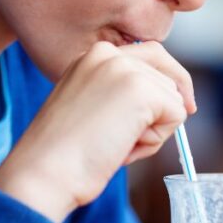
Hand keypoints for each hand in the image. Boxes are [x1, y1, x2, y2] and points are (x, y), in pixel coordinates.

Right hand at [0, 41, 194, 222]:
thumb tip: (170, 99)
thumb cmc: (62, 150)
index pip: (149, 55)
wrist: (45, 168)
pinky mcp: (141, 90)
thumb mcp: (88, 105)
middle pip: (168, 74)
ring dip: (154, 130)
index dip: (165, 83)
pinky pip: (176, 117)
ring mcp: (125, 68)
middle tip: (135, 138)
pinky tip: (122, 147)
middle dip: (161, 109)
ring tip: (115, 143)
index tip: (178, 106)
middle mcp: (108, 53)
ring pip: (173, 99)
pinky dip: (156, 140)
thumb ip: (117, 92)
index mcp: (91, 55)